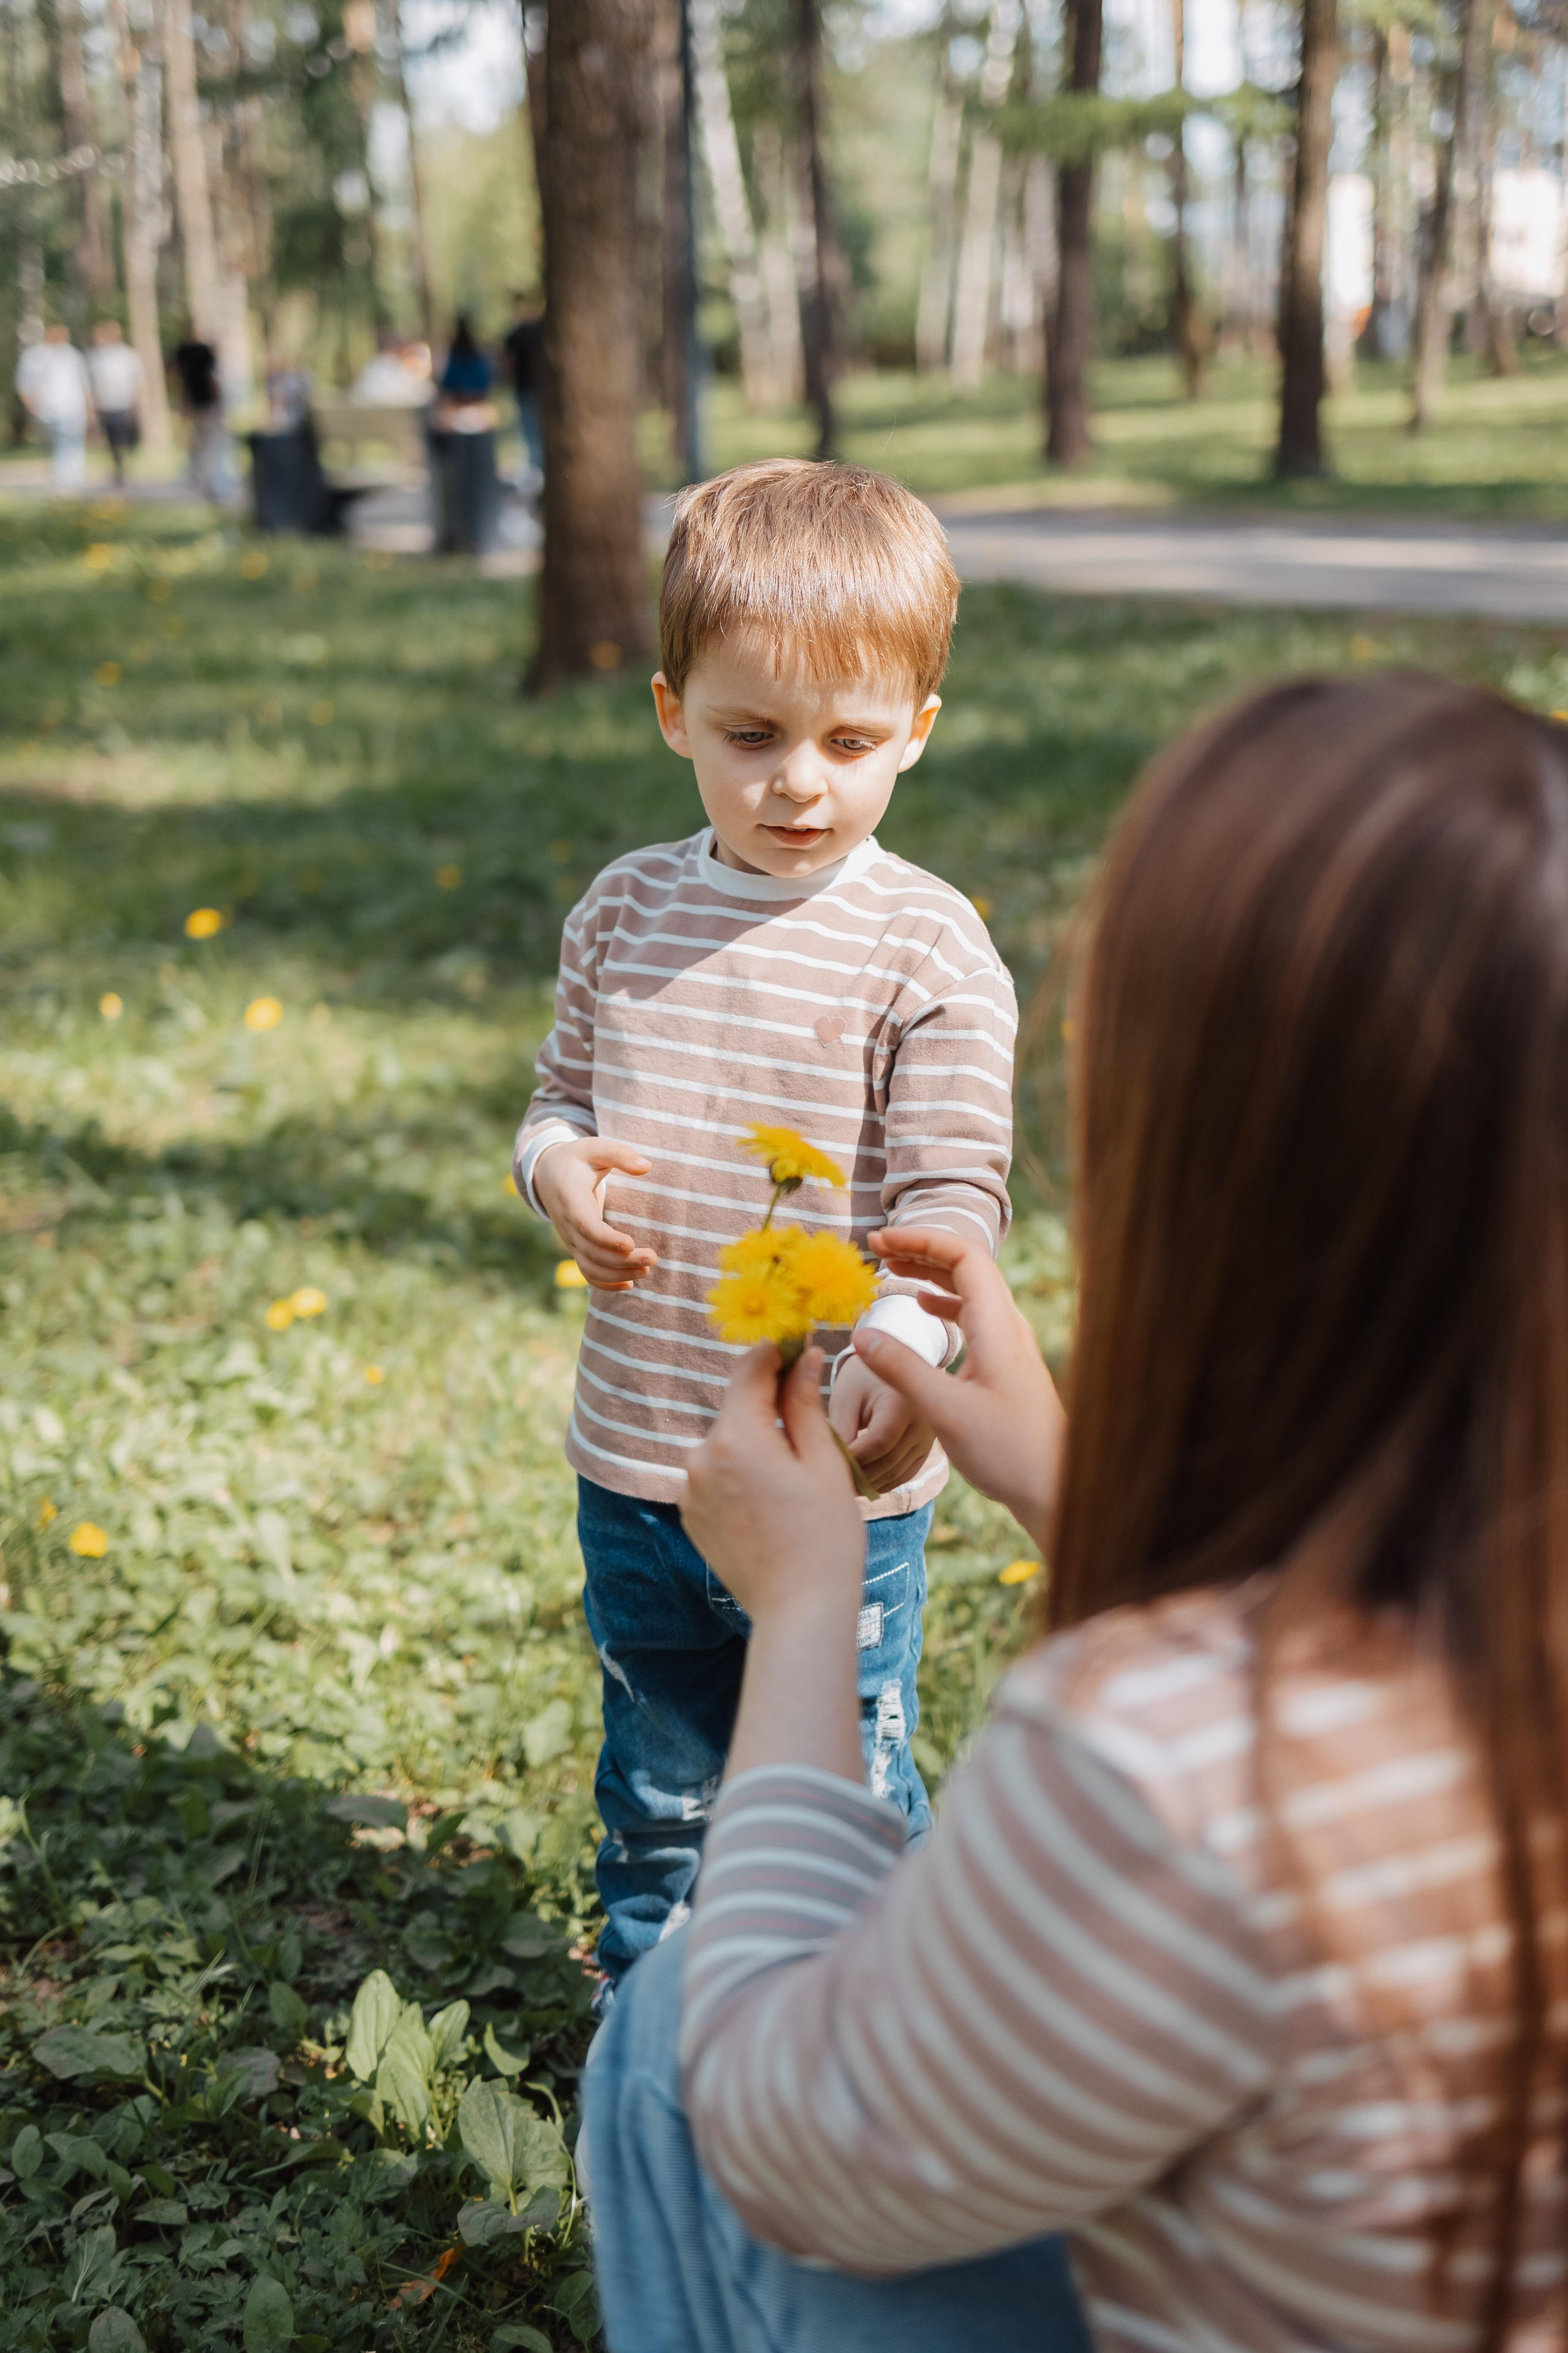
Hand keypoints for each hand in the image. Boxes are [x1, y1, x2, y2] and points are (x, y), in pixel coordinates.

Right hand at [530, 1137, 657, 1289]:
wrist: (547, 1173)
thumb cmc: (577, 1158)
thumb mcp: (595, 1147)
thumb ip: (619, 1154)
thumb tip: (646, 1166)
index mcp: (571, 1199)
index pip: (586, 1226)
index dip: (607, 1240)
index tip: (630, 1244)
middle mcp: (567, 1225)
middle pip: (591, 1252)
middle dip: (621, 1261)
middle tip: (653, 1257)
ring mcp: (570, 1239)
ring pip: (589, 1267)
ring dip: (617, 1274)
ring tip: (647, 1270)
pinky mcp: (576, 1246)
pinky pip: (587, 1271)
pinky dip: (605, 1283)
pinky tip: (629, 1284)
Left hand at [682, 1345, 862, 1627]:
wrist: (799, 1611)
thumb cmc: (824, 1537)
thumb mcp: (822, 1461)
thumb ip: (804, 1402)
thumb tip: (803, 1355)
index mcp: (736, 1436)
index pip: (750, 1369)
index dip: (777, 1352)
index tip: (800, 1345)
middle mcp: (701, 1457)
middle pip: (737, 1408)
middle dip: (770, 1403)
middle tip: (810, 1412)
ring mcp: (690, 1488)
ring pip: (728, 1443)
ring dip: (756, 1441)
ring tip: (796, 1473)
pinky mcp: (690, 1514)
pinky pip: (716, 1476)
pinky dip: (741, 1474)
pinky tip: (773, 1499)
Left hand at [828, 1354, 933, 1493]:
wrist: (895, 1364)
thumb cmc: (864, 1377)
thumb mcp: (847, 1395)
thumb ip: (840, 1429)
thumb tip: (832, 1465)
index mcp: (904, 1402)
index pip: (879, 1442)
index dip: (853, 1458)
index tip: (827, 1465)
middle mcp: (924, 1422)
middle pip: (889, 1462)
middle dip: (859, 1476)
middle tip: (830, 1483)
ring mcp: (928, 1438)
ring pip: (898, 1473)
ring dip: (870, 1484)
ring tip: (844, 1487)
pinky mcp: (926, 1448)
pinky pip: (905, 1473)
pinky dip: (884, 1482)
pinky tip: (864, 1484)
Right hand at [853, 1228, 1064, 1555]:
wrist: (1056, 1487)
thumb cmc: (1008, 1452)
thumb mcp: (946, 1412)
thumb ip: (903, 1371)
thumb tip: (861, 1336)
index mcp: (997, 1327)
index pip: (964, 1255)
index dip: (921, 1239)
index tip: (879, 1241)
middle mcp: (1008, 1327)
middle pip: (967, 1265)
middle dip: (921, 1249)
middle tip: (876, 1248)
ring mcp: (1010, 1345)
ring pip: (970, 1290)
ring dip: (931, 1274)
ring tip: (890, 1271)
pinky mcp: (1006, 1365)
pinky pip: (974, 1315)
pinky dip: (944, 1302)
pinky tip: (923, 1308)